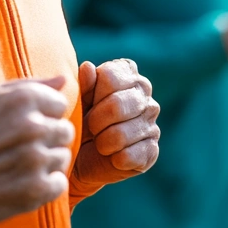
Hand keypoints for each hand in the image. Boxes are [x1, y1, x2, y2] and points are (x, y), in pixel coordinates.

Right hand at [0, 77, 74, 227]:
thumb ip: (29, 84)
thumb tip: (63, 78)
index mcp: (21, 99)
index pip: (60, 104)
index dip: (43, 116)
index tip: (22, 127)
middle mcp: (31, 126)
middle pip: (65, 130)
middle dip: (47, 139)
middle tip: (20, 148)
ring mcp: (34, 159)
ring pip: (63, 156)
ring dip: (45, 163)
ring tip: (17, 165)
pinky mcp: (36, 189)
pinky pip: (59, 183)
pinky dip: (44, 186)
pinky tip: (21, 183)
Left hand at [72, 59, 159, 188]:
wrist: (81, 156)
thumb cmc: (80, 119)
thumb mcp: (76, 100)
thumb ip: (82, 84)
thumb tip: (88, 68)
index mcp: (126, 72)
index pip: (110, 77)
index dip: (92, 95)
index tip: (88, 105)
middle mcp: (144, 91)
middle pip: (117, 105)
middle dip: (94, 122)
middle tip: (90, 128)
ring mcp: (152, 120)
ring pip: (121, 134)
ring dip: (102, 143)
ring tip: (99, 142)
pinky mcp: (152, 150)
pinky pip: (128, 156)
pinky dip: (113, 159)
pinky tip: (112, 156)